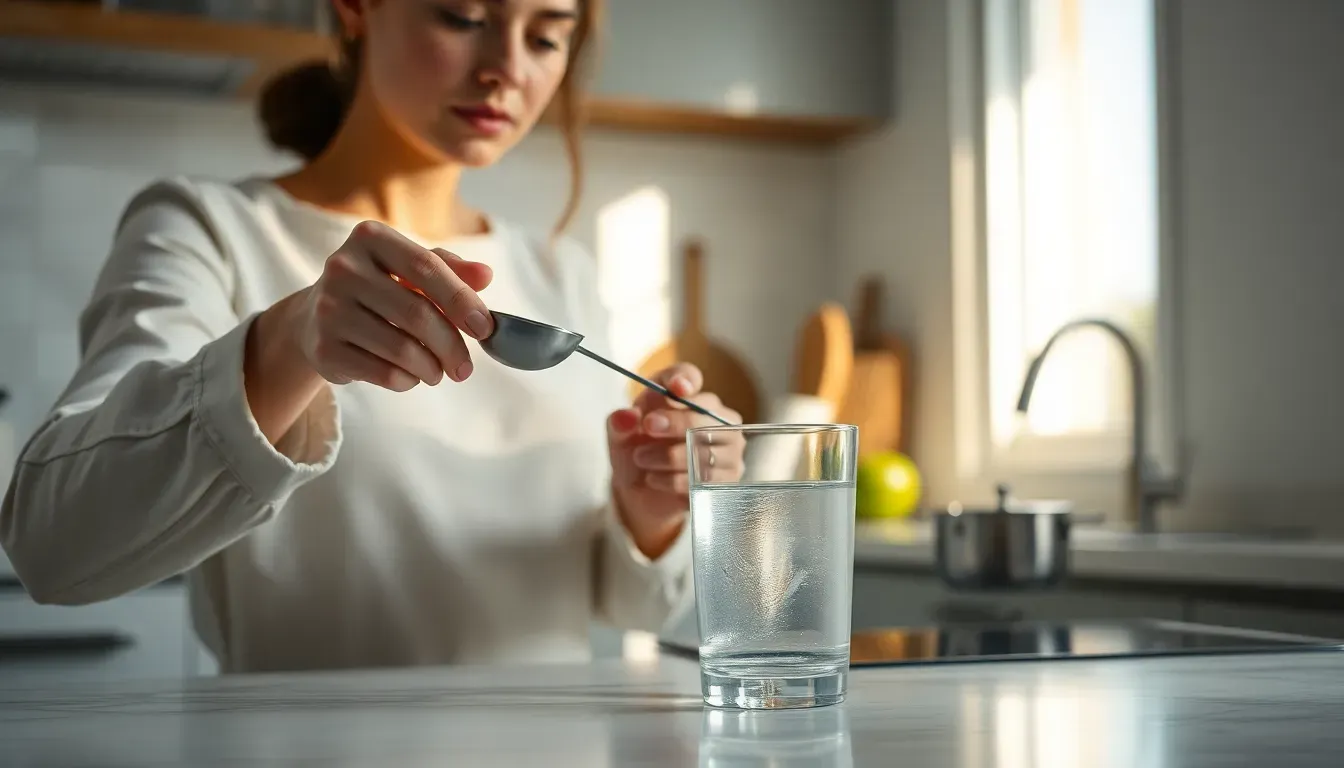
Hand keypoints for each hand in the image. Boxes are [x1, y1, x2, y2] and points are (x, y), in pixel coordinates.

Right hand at [293, 220, 494, 390]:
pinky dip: (407, 380)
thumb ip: (449, 269)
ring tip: (439, 372)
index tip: (485, 328)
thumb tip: (485, 275)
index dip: (462, 299)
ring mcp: (328, 309)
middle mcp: (343, 268)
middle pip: (417, 313)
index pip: (426, 266)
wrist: (314, 318)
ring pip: (401, 348)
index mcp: (370, 238)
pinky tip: (411, 376)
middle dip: (451, 346)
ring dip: (431, 368)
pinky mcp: (323, 349)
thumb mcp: (410, 268)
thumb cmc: (377, 288)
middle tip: (465, 367)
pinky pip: (382, 372)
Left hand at [607, 363, 744, 559]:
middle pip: (706, 414)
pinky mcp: (729, 479)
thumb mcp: (620, 437)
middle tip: (648, 428)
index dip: (685, 379)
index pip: (690, 377)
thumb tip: (627, 416)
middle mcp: (715, 416)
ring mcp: (729, 448)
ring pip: (706, 448)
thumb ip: (620, 424)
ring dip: (668, 455)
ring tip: (642, 459)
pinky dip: (674, 480)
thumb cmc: (637, 451)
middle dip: (677, 422)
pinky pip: (705, 478)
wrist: (642, 492)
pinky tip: (654, 479)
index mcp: (684, 395)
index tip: (677, 388)